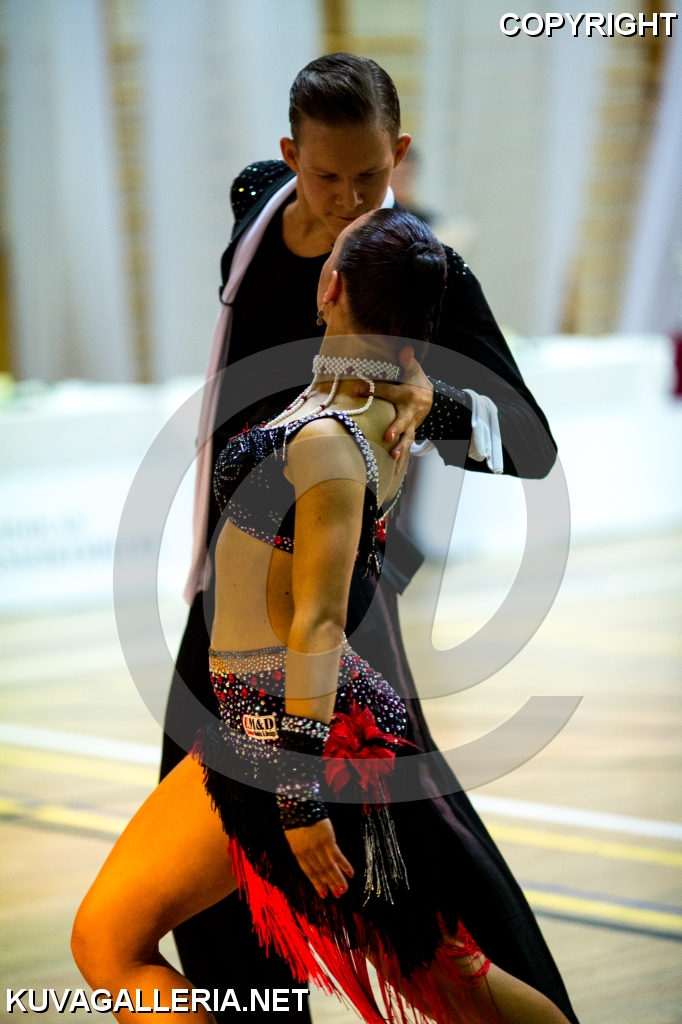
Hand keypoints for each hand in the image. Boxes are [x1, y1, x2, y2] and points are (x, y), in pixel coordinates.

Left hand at [284, 818, 353, 898]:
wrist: (298, 803)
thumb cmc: (295, 816)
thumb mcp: (295, 835)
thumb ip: (302, 847)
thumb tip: (311, 857)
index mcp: (298, 852)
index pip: (309, 872)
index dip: (317, 884)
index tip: (324, 894)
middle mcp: (307, 852)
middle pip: (320, 872)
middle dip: (329, 884)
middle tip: (337, 895)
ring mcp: (317, 847)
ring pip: (329, 867)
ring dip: (337, 880)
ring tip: (344, 890)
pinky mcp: (327, 840)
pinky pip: (337, 856)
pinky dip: (344, 866)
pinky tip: (351, 874)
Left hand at [354, 346, 433, 462]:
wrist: (431, 397)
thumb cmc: (414, 380)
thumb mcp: (412, 368)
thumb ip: (407, 361)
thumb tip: (404, 349)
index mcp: (409, 394)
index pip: (390, 391)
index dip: (375, 391)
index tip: (357, 390)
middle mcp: (412, 412)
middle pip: (404, 420)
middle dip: (396, 429)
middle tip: (387, 437)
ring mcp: (412, 425)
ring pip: (407, 438)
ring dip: (400, 449)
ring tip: (393, 458)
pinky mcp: (410, 434)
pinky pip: (405, 448)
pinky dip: (400, 461)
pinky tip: (393, 473)